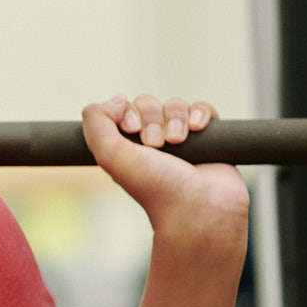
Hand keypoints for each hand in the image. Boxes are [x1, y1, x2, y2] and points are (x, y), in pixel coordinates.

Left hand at [81, 93, 248, 244]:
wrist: (199, 208)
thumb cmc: (155, 188)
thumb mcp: (110, 155)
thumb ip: (96, 122)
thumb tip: (117, 98)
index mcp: (127, 148)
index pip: (125, 108)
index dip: (129, 112)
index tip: (133, 131)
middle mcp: (153, 143)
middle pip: (150, 104)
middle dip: (153, 118)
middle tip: (157, 145)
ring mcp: (183, 140)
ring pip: (176, 105)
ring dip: (176, 118)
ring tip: (178, 141)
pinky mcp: (210, 140)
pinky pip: (203, 109)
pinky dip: (199, 113)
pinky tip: (197, 128)